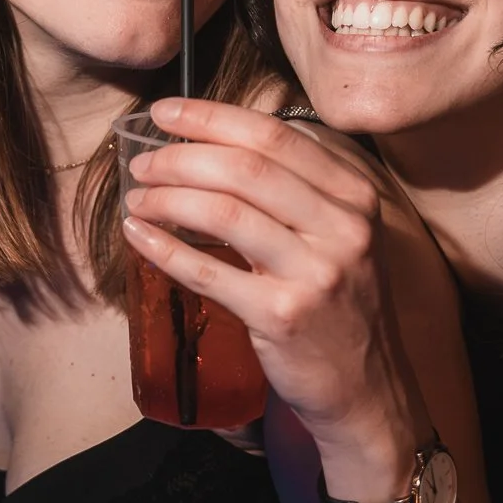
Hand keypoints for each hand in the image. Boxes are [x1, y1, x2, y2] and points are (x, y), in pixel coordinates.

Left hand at [120, 97, 417, 462]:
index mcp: (354, 196)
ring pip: (224, 211)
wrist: (365, 389)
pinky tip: (139, 237)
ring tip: (137, 198)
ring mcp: (315, 273)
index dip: (211, 116)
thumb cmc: (337, 306)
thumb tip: (215, 142)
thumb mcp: (338, 236)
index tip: (165, 112)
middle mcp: (342, 228)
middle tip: (142, 161)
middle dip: (180, 156)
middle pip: (245, 167)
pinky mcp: (283, 316)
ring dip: (168, 198)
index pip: (274, 136)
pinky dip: (164, 249)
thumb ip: (296, 190)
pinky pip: (208, 271)